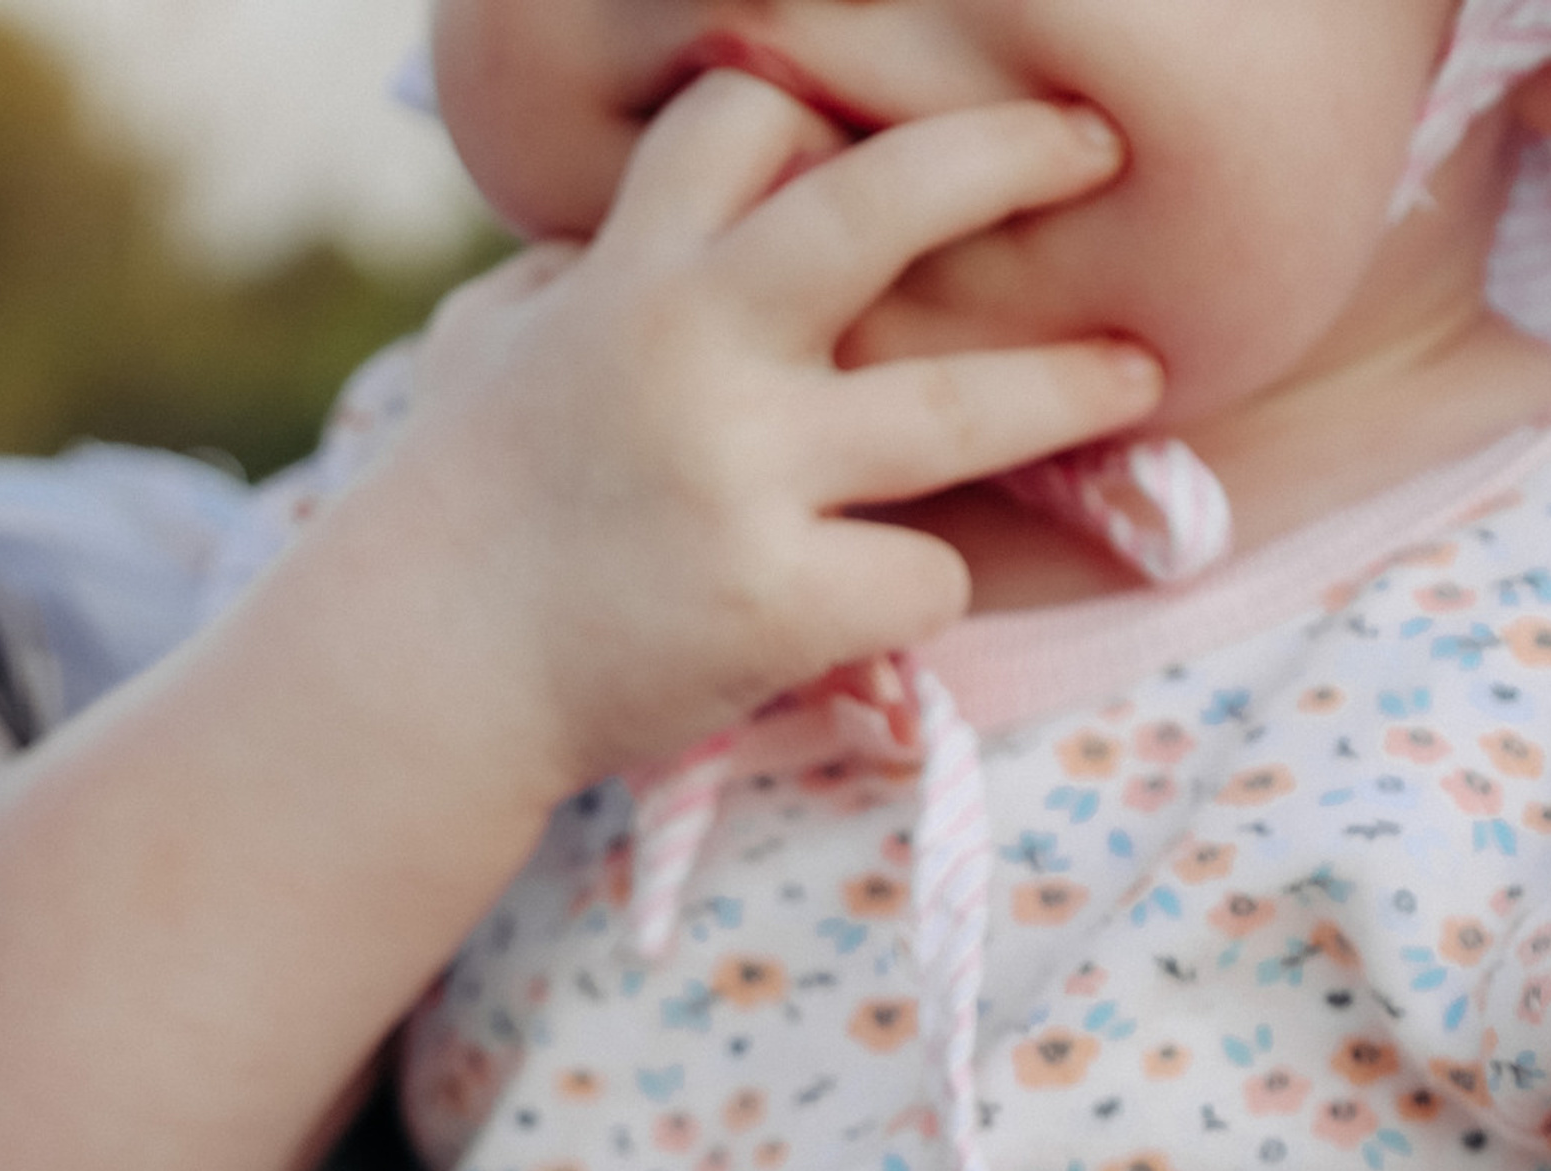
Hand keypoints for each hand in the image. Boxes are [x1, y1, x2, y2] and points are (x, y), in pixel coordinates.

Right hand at [361, 71, 1159, 783]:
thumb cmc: (451, 513)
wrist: (418, 675)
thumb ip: (576, 279)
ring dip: (1069, 387)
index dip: (822, 114)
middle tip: (1096, 151)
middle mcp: (694, 347)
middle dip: (1009, 158)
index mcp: (628, 272)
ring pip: (959, 410)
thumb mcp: (487, 346)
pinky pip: (923, 577)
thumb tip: (624, 237)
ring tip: (1133, 375)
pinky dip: (917, 588)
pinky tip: (874, 602)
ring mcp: (743, 476)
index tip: (886, 126)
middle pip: (888, 207)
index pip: (746, 120)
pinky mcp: (777, 600)